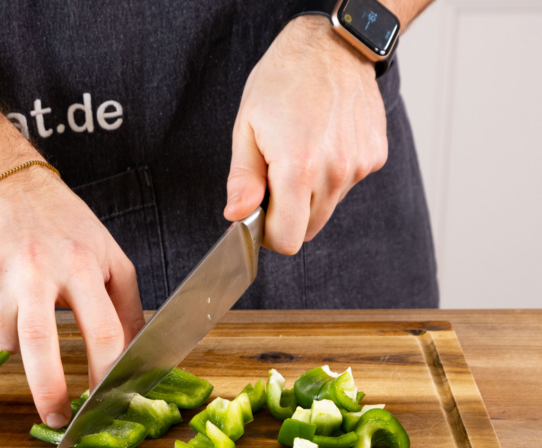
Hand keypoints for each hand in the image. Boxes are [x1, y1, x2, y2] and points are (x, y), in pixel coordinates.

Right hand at [0, 165, 144, 427]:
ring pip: (7, 340)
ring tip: (31, 320)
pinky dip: (1, 325)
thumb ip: (127, 305)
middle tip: (58, 419)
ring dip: (22, 349)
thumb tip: (135, 353)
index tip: (104, 398)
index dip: (106, 373)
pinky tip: (10, 298)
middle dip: (48, 391)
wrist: (6, 183)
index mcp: (82, 263)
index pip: (102, 330)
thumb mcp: (109, 254)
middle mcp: (38, 268)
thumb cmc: (65, 223)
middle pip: (40, 344)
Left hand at [223, 15, 388, 253]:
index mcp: (298, 167)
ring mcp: (359, 165)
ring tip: (301, 151)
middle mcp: (335, 172)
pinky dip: (332, 175)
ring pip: (328, 208)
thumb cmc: (284, 79)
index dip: (268, 233)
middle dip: (287, 214)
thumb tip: (236, 215)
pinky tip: (323, 142)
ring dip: (310, 194)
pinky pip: (347, 185)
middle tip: (275, 177)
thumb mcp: (247, 126)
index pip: (288, 238)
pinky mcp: (374, 157)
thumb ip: (243, 178)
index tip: (259, 213)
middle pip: (308, 228)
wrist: (332, 45)